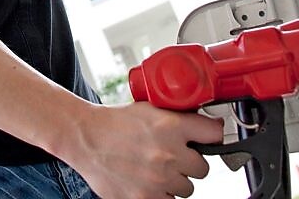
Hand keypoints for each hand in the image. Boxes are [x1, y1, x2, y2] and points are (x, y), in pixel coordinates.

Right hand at [57, 102, 224, 198]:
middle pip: (203, 168)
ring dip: (176, 180)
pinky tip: (148, 180)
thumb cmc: (113, 123)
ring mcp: (158, 179)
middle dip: (190, 163)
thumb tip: (205, 127)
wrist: (85, 138)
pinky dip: (161, 193)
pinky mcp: (146, 198)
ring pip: (187, 188)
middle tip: (174, 157)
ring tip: (156, 169)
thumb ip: (177, 118)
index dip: (212, 136)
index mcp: (171, 125)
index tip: (210, 139)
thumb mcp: (149, 109)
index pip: (214, 133)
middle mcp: (168, 153)